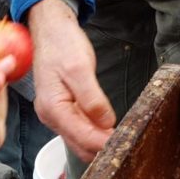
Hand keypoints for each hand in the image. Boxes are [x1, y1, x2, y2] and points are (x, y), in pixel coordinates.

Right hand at [28, 0, 115, 161]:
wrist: (50, 30)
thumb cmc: (62, 44)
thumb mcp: (79, 68)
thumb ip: (92, 98)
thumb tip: (106, 123)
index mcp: (52, 108)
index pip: (82, 137)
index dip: (104, 143)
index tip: (127, 143)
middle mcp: (51, 116)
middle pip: (80, 145)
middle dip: (102, 148)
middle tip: (129, 143)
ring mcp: (55, 114)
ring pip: (80, 140)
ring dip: (99, 143)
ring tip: (123, 138)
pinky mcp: (62, 109)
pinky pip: (79, 129)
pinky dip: (94, 133)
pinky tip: (109, 129)